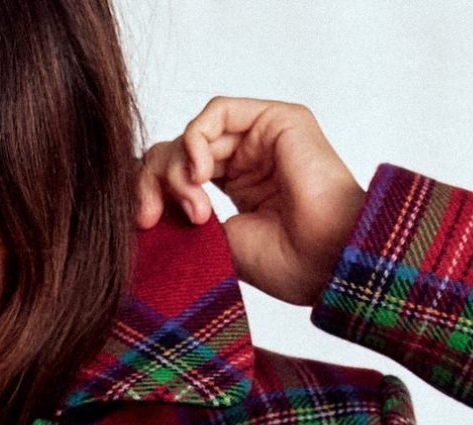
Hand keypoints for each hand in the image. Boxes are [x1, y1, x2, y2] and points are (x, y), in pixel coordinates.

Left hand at [136, 98, 366, 305]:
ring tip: (194, 206)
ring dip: (178, 167)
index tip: (143, 225)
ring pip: (195, 132)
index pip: (179, 174)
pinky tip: (200, 174)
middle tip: (152, 216)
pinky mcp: (276, 119)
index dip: (153, 192)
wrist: (329, 263)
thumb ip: (185, 220)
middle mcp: (248, 159)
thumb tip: (145, 208)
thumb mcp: (219, 246)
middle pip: (180, 149)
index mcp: (236, 190)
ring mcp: (262, 138)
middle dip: (155, 180)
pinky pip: (217, 111)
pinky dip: (196, 139)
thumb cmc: (290, 266)